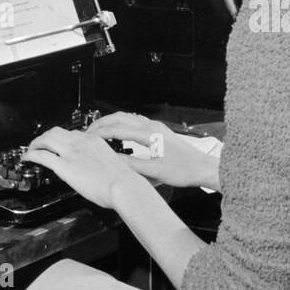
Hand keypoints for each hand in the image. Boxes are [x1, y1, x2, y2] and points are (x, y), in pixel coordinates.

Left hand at [21, 126, 140, 210]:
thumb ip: (99, 160)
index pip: (72, 132)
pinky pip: (43, 156)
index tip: (58, 143)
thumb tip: (94, 167)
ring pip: (47, 139)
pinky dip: (32, 154)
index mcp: (94, 140)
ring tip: (31, 149)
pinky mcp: (65, 166)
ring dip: (36, 143)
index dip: (61, 137)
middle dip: (45, 136)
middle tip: (39, 143)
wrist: (124, 186)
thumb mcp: (111, 162)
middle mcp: (81, 143)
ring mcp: (72, 153)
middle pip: (56, 131)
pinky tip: (28, 158)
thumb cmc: (122, 181)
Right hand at [86, 112, 221, 190]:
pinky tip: (119, 131)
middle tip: (88, 132)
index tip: (88, 138)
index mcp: (149, 134)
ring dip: (111, 121)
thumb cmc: (183, 170)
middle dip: (102, 123)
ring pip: (127, 117)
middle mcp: (151, 126)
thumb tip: (113, 162)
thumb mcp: (154, 172)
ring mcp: (155, 126)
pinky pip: (135, 121)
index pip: (117, 128)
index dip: (100, 133)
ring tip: (99, 130)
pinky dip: (122, 123)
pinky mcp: (159, 130)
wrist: (201, 167)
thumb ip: (132, 166)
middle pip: (120, 118)